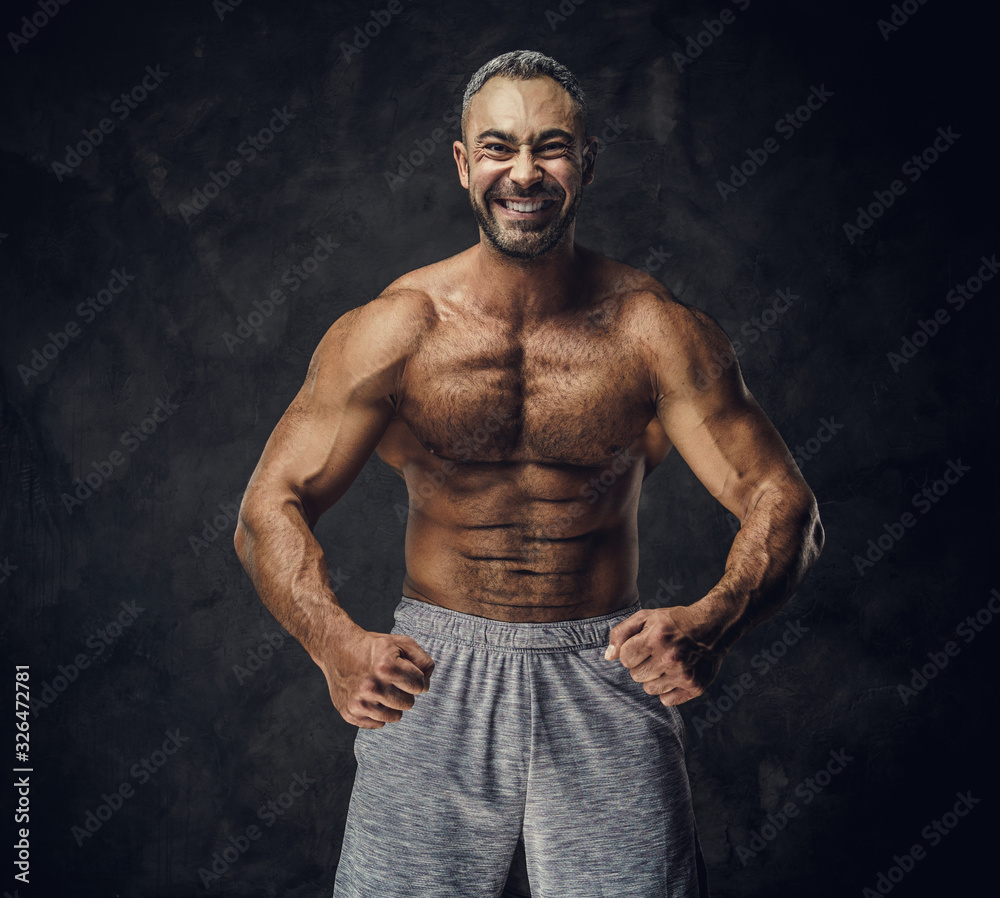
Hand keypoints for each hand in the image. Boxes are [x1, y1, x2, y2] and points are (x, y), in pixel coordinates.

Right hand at [316, 626, 434, 727]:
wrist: (337, 649)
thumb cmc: (374, 647)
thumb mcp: (402, 643)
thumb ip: (423, 661)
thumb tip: (426, 687)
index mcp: (386, 667)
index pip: (420, 686)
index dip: (415, 678)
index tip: (405, 671)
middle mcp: (372, 686)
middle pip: (409, 703)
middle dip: (404, 692)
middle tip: (390, 679)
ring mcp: (359, 702)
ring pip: (395, 717)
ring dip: (392, 704)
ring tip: (381, 688)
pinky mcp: (350, 713)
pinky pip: (379, 724)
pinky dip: (378, 713)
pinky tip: (369, 697)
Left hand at [605, 606, 724, 706]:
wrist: (713, 626)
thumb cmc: (674, 622)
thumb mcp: (646, 617)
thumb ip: (621, 633)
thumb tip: (608, 657)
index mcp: (656, 637)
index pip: (625, 658)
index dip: (631, 652)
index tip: (643, 645)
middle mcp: (670, 657)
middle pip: (636, 676)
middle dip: (642, 665)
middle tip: (656, 653)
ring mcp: (684, 674)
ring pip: (650, 689)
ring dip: (654, 678)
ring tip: (667, 663)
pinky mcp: (695, 687)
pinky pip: (667, 700)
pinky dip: (669, 690)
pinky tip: (676, 674)